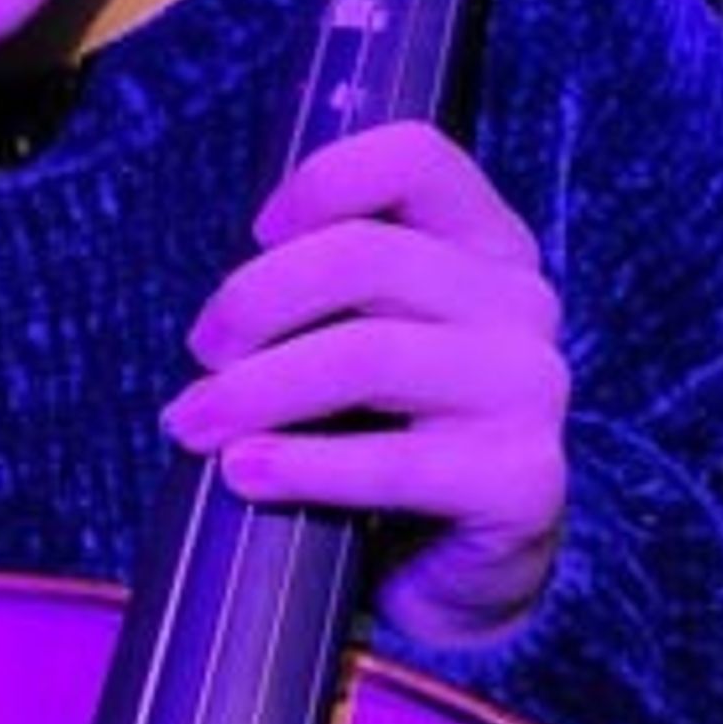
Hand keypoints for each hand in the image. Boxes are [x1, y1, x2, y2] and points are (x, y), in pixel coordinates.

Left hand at [164, 121, 567, 649]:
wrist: (450, 566)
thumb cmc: (384, 429)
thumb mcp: (357, 334)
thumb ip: (318, 291)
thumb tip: (221, 309)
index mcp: (483, 244)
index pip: (415, 157)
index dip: (321, 182)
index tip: (254, 234)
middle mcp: (519, 303)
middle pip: (364, 256)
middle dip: (254, 301)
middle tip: (200, 353)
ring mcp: (530, 390)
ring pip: (366, 355)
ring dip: (255, 390)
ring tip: (192, 424)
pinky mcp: (523, 480)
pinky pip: (393, 463)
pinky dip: (302, 466)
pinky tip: (244, 473)